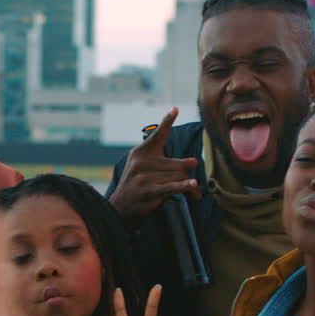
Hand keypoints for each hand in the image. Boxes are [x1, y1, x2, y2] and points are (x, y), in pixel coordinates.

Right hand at [108, 107, 200, 223]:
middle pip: (176, 163)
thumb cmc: (139, 185)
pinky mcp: (148, 190)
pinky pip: (171, 186)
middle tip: (195, 178)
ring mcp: (143, 176)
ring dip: (188, 186)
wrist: (120, 207)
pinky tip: (194, 185)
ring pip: (177, 175)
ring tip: (195, 193)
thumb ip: (165, 163)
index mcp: (141, 152)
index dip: (167, 121)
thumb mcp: (145, 168)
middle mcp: (141, 161)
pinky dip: (184, 186)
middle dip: (186, 172)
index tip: (176, 109)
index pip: (157, 135)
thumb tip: (192, 164)